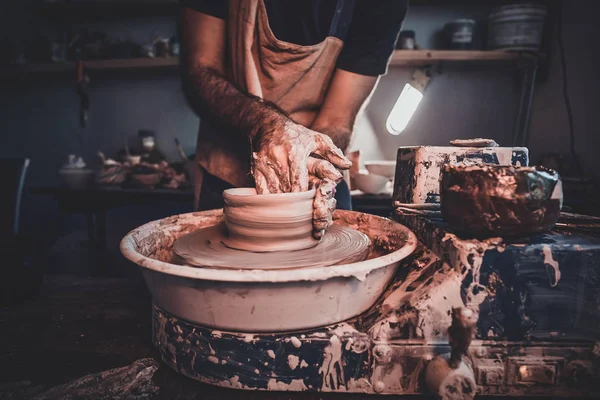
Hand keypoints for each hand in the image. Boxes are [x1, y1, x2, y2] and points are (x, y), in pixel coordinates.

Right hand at [251, 120, 350, 236]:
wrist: (267, 125)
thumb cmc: (296, 135)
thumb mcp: (317, 139)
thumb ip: (333, 153)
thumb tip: (346, 165)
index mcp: (295, 152)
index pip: (299, 180)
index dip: (303, 196)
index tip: (310, 208)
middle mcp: (278, 158)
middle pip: (287, 189)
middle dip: (295, 204)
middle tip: (304, 217)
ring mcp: (264, 165)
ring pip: (274, 192)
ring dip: (283, 205)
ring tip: (293, 216)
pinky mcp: (255, 170)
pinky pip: (261, 191)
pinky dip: (270, 201)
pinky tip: (278, 209)